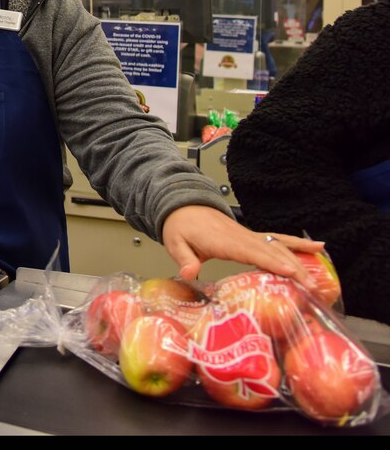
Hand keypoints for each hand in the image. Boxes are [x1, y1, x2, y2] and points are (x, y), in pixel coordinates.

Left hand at [161, 205, 324, 291]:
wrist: (182, 206)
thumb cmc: (180, 226)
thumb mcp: (175, 242)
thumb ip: (184, 258)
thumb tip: (189, 273)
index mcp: (224, 240)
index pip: (251, 252)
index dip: (271, 262)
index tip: (290, 272)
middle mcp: (242, 237)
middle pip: (271, 252)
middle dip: (293, 268)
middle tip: (311, 287)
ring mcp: (250, 235)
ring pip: (279, 246)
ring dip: (300, 260)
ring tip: (317, 277)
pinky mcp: (253, 237)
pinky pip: (278, 240)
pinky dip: (298, 244)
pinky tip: (318, 247)